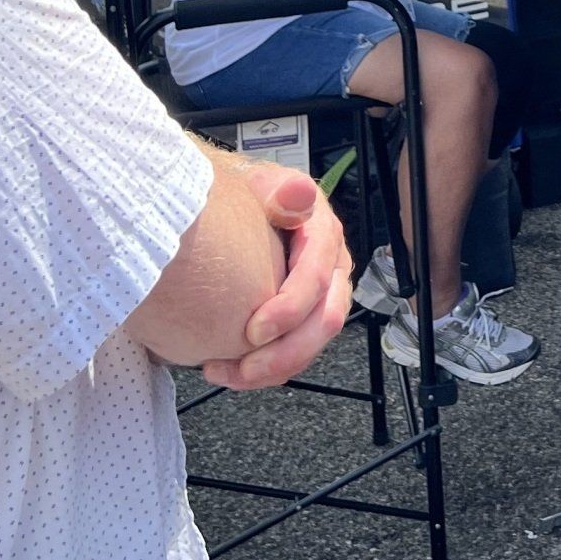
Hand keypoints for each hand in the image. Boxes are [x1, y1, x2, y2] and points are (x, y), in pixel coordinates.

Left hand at [201, 168, 352, 387]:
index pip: (318, 278)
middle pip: (325, 320)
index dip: (289, 309)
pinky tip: (232, 370)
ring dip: (273, 368)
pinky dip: (267, 368)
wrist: (242, 209)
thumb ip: (281, 192)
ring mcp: (322, 295)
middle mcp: (332, 268)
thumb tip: (299, 193)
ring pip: (313, 343)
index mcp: (324, 235)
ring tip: (228, 373)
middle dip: (286, 352)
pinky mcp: (305, 317)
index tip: (252, 331)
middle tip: (242, 368)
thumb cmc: (250, 200)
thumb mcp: (263, 186)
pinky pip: (296, 350)